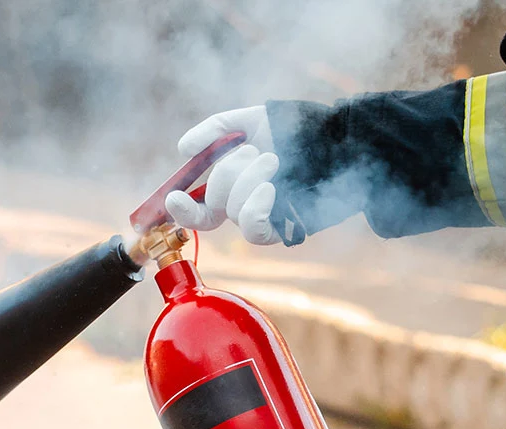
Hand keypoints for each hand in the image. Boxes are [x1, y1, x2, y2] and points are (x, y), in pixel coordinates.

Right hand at [165, 106, 282, 245]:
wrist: (331, 140)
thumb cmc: (292, 130)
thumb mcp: (250, 122)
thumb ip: (215, 129)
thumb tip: (183, 149)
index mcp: (229, 188)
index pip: (196, 210)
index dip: (181, 209)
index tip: (174, 196)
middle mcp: (240, 207)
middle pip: (212, 203)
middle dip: (227, 172)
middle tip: (253, 151)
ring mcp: (259, 220)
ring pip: (231, 209)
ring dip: (247, 178)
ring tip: (272, 159)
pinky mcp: (278, 230)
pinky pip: (251, 228)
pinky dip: (255, 205)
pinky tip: (270, 187)